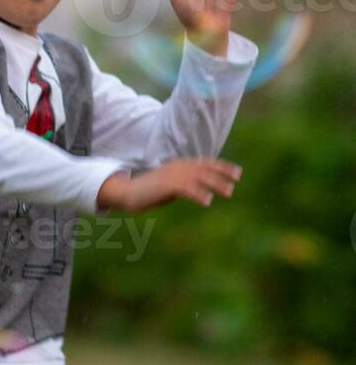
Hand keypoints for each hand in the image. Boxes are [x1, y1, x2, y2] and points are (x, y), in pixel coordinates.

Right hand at [97, 158, 241, 213]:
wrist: (127, 192)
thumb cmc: (149, 192)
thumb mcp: (170, 187)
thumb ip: (185, 186)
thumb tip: (199, 192)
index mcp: (179, 166)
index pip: (204, 163)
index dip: (221, 167)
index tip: (237, 172)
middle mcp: (177, 167)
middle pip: (204, 168)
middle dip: (222, 173)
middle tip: (236, 180)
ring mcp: (171, 175)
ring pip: (199, 177)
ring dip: (215, 183)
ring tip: (229, 191)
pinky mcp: (165, 185)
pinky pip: (186, 188)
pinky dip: (198, 193)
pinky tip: (207, 201)